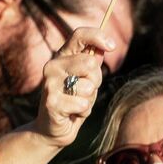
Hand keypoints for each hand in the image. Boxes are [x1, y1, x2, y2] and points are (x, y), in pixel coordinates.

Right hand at [30, 27, 112, 147]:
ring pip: (88, 86)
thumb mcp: (87, 79)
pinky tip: (72, 113)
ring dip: (89, 98)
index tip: (112, 46)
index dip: (98, 36)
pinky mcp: (52, 102)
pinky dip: (83, 111)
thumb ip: (93, 61)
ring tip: (78, 103)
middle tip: (86, 90)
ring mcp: (50, 84)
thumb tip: (105, 45)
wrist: (52, 128)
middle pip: (90, 63)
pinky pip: (83, 104)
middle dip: (96, 80)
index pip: (79, 35)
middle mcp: (53, 66)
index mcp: (61, 56)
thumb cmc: (73, 100)